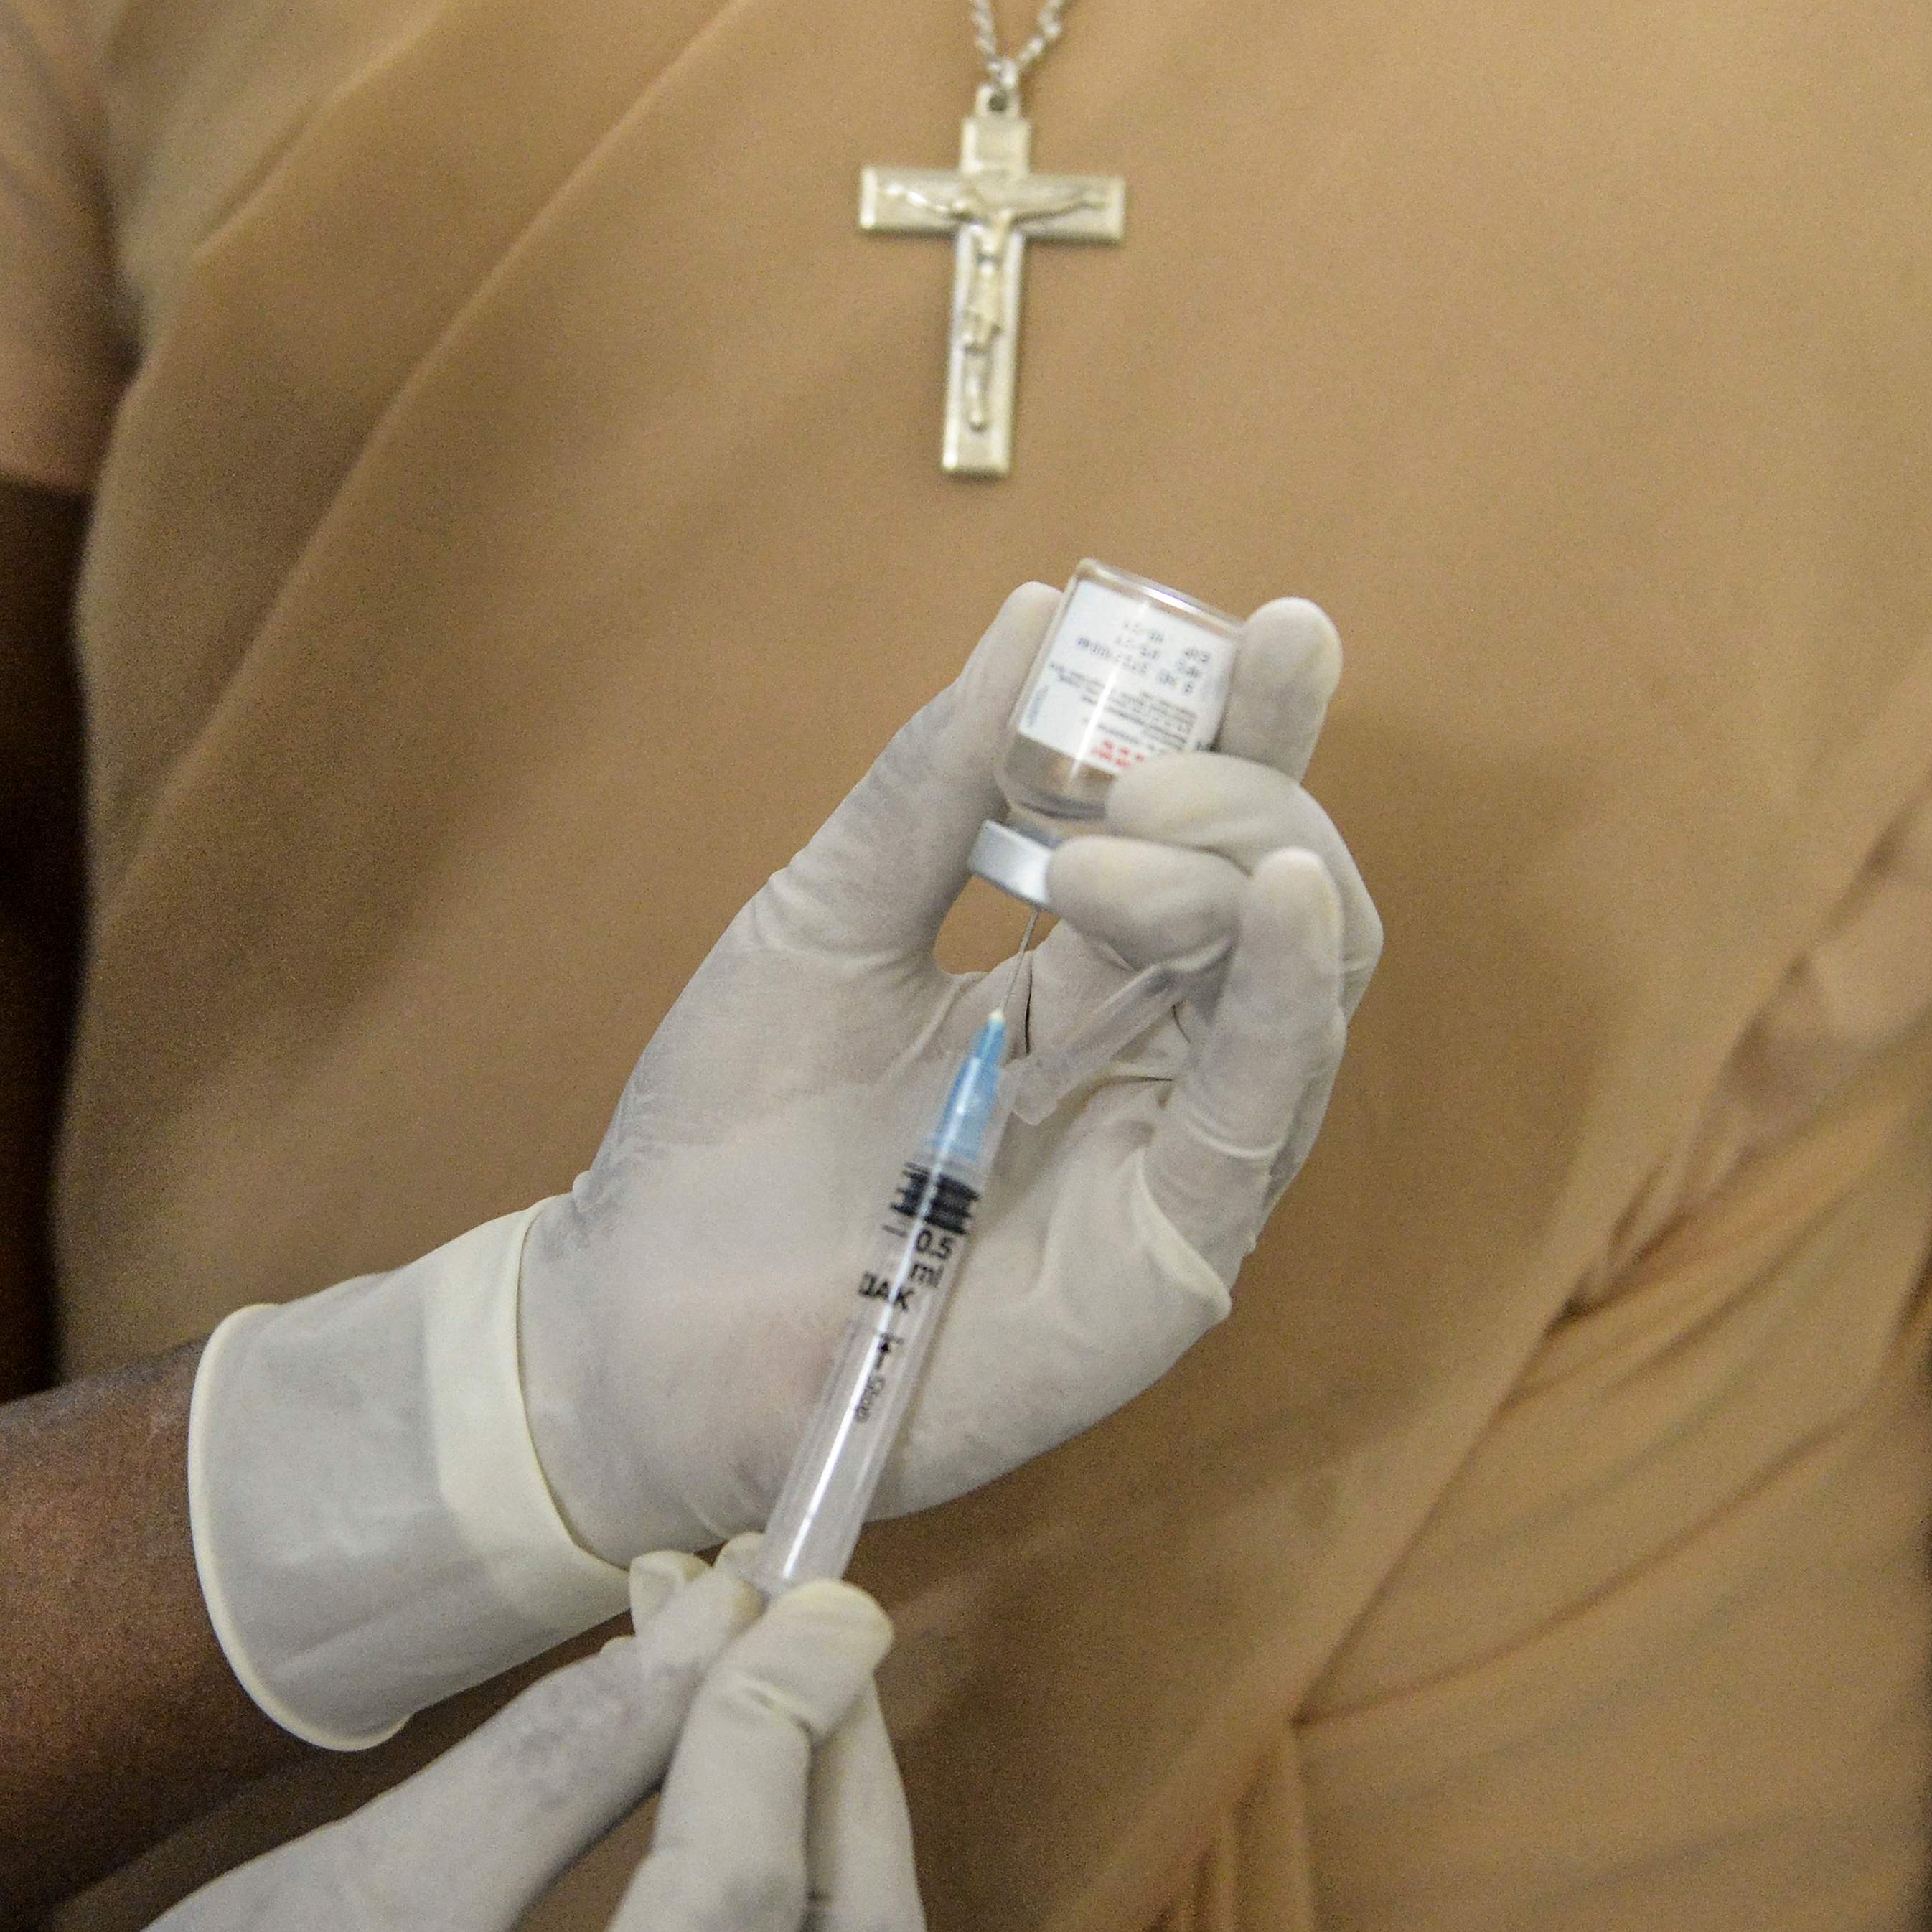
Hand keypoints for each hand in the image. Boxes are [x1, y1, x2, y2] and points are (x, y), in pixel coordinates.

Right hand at [95, 1558, 924, 1931]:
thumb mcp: (379, 1890)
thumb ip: (558, 1759)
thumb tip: (716, 1612)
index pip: (734, 1894)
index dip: (773, 1712)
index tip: (800, 1584)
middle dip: (828, 1750)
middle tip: (790, 1609)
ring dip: (822, 1805)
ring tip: (753, 1672)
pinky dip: (793, 1878)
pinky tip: (738, 1785)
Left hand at [519, 586, 1380, 1562]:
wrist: (634, 1313)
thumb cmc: (719, 1132)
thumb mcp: (824, 919)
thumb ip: (931, 789)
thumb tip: (1033, 618)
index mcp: (1077, 981)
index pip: (1206, 838)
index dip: (1255, 734)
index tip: (1277, 628)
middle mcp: (1145, 1064)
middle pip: (1278, 899)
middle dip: (1242, 795)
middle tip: (1131, 771)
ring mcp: (1165, 1163)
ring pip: (1297, 993)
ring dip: (1245, 876)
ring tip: (1129, 830)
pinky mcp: (1162, 1260)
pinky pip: (1260, 1119)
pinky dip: (1285, 1005)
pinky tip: (1283, 904)